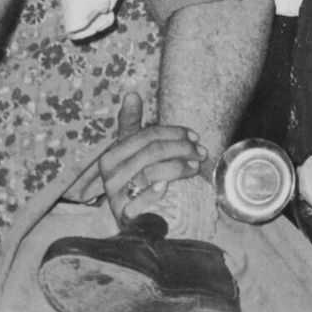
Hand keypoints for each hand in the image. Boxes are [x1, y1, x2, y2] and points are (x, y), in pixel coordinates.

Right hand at [60, 93, 213, 222]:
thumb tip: (131, 93)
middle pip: (151, 152)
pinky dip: (153, 192)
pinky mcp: (124, 217)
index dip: (173, 133)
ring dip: (177, 168)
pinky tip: (167, 187)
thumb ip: (131, 124)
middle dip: (181, 149)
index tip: (194, 135)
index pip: (145, 136)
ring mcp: (116, 197)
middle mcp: (109, 176)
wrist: (133, 218)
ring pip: (149, 173)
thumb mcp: (133, 151)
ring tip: (196, 166)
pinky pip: (138, 202)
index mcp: (110, 156)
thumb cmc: (136, 178)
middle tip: (202, 152)